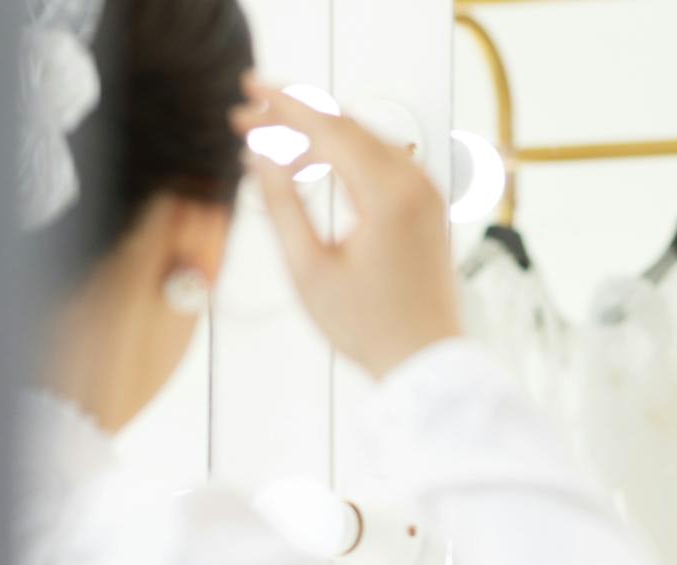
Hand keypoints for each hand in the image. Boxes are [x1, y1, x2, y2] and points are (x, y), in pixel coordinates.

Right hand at [229, 78, 463, 378]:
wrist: (425, 362)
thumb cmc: (371, 327)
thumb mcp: (308, 268)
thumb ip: (282, 202)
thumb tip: (261, 155)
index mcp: (389, 194)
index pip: (328, 127)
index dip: (282, 105)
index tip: (247, 91)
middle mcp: (417, 185)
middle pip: (347, 126)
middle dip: (294, 116)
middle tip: (247, 118)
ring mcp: (429, 195)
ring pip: (365, 140)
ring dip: (317, 135)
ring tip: (269, 144)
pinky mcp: (429, 209)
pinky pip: (384, 163)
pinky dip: (345, 156)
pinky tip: (310, 166)